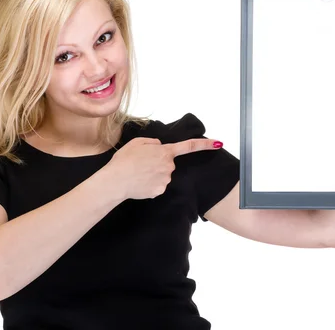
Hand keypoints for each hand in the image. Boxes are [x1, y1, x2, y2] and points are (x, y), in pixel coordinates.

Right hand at [104, 137, 222, 200]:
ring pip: (163, 175)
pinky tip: (139, 183)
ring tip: (138, 173)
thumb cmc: (124, 161)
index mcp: (164, 151)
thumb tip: (160, 148)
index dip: (205, 144)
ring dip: (153, 174)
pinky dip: (149, 185)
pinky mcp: (160, 191)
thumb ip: (153, 143)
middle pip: (168, 164)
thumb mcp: (137, 143)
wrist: (116, 181)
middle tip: (141, 164)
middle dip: (158, 163)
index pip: (189, 146)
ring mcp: (165, 180)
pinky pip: (157, 186)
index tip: (219, 143)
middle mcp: (169, 166)